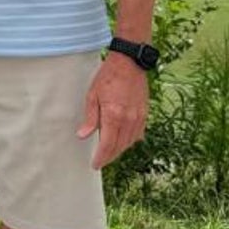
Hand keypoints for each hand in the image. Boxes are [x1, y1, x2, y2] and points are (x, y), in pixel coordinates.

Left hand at [77, 53, 148, 168]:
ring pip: (129, 143)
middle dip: (109, 157)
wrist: (129, 64)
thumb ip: (90, 118)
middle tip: (100, 161)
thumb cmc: (108, 77)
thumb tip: (83, 135)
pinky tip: (122, 141)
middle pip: (119, 147)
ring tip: (109, 152)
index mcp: (113, 116)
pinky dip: (129, 141)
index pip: (107, 145)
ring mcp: (138, 118)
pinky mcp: (144, 115)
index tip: (95, 164)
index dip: (101, 158)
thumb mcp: (92, 95)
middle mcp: (128, 120)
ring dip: (119, 150)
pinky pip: (137, 135)